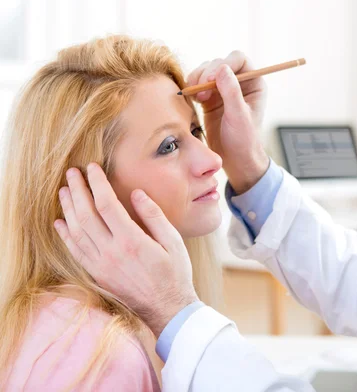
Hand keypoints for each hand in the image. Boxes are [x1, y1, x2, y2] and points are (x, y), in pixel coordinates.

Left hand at [53, 163, 198, 336]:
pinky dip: (66, 235)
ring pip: (77, 232)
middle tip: (72, 173)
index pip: (106, 204)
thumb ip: (154, 216)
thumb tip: (136, 194)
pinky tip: (60, 223)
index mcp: (132, 241)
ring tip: (64, 191)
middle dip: (78, 190)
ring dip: (68, 209)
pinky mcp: (98, 275)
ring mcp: (101, 265)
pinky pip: (75, 252)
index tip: (92, 168)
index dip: (97, 183)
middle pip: (86, 215)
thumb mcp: (173, 241)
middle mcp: (111, 252)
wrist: (168, 309)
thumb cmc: (175, 273)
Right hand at [187, 51, 269, 193]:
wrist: (234, 159)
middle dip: (207, 74)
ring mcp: (224, 90)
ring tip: (197, 97)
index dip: (224, 64)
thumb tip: (222, 68)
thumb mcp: (239, 117)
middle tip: (201, 92)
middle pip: (220, 63)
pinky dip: (192, 88)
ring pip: (207, 72)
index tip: (211, 79)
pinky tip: (192, 99)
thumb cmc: (243, 141)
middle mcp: (240, 83)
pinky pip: (198, 84)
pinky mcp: (210, 98)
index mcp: (254, 84)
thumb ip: (232, 92)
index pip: (239, 60)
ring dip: (197, 80)